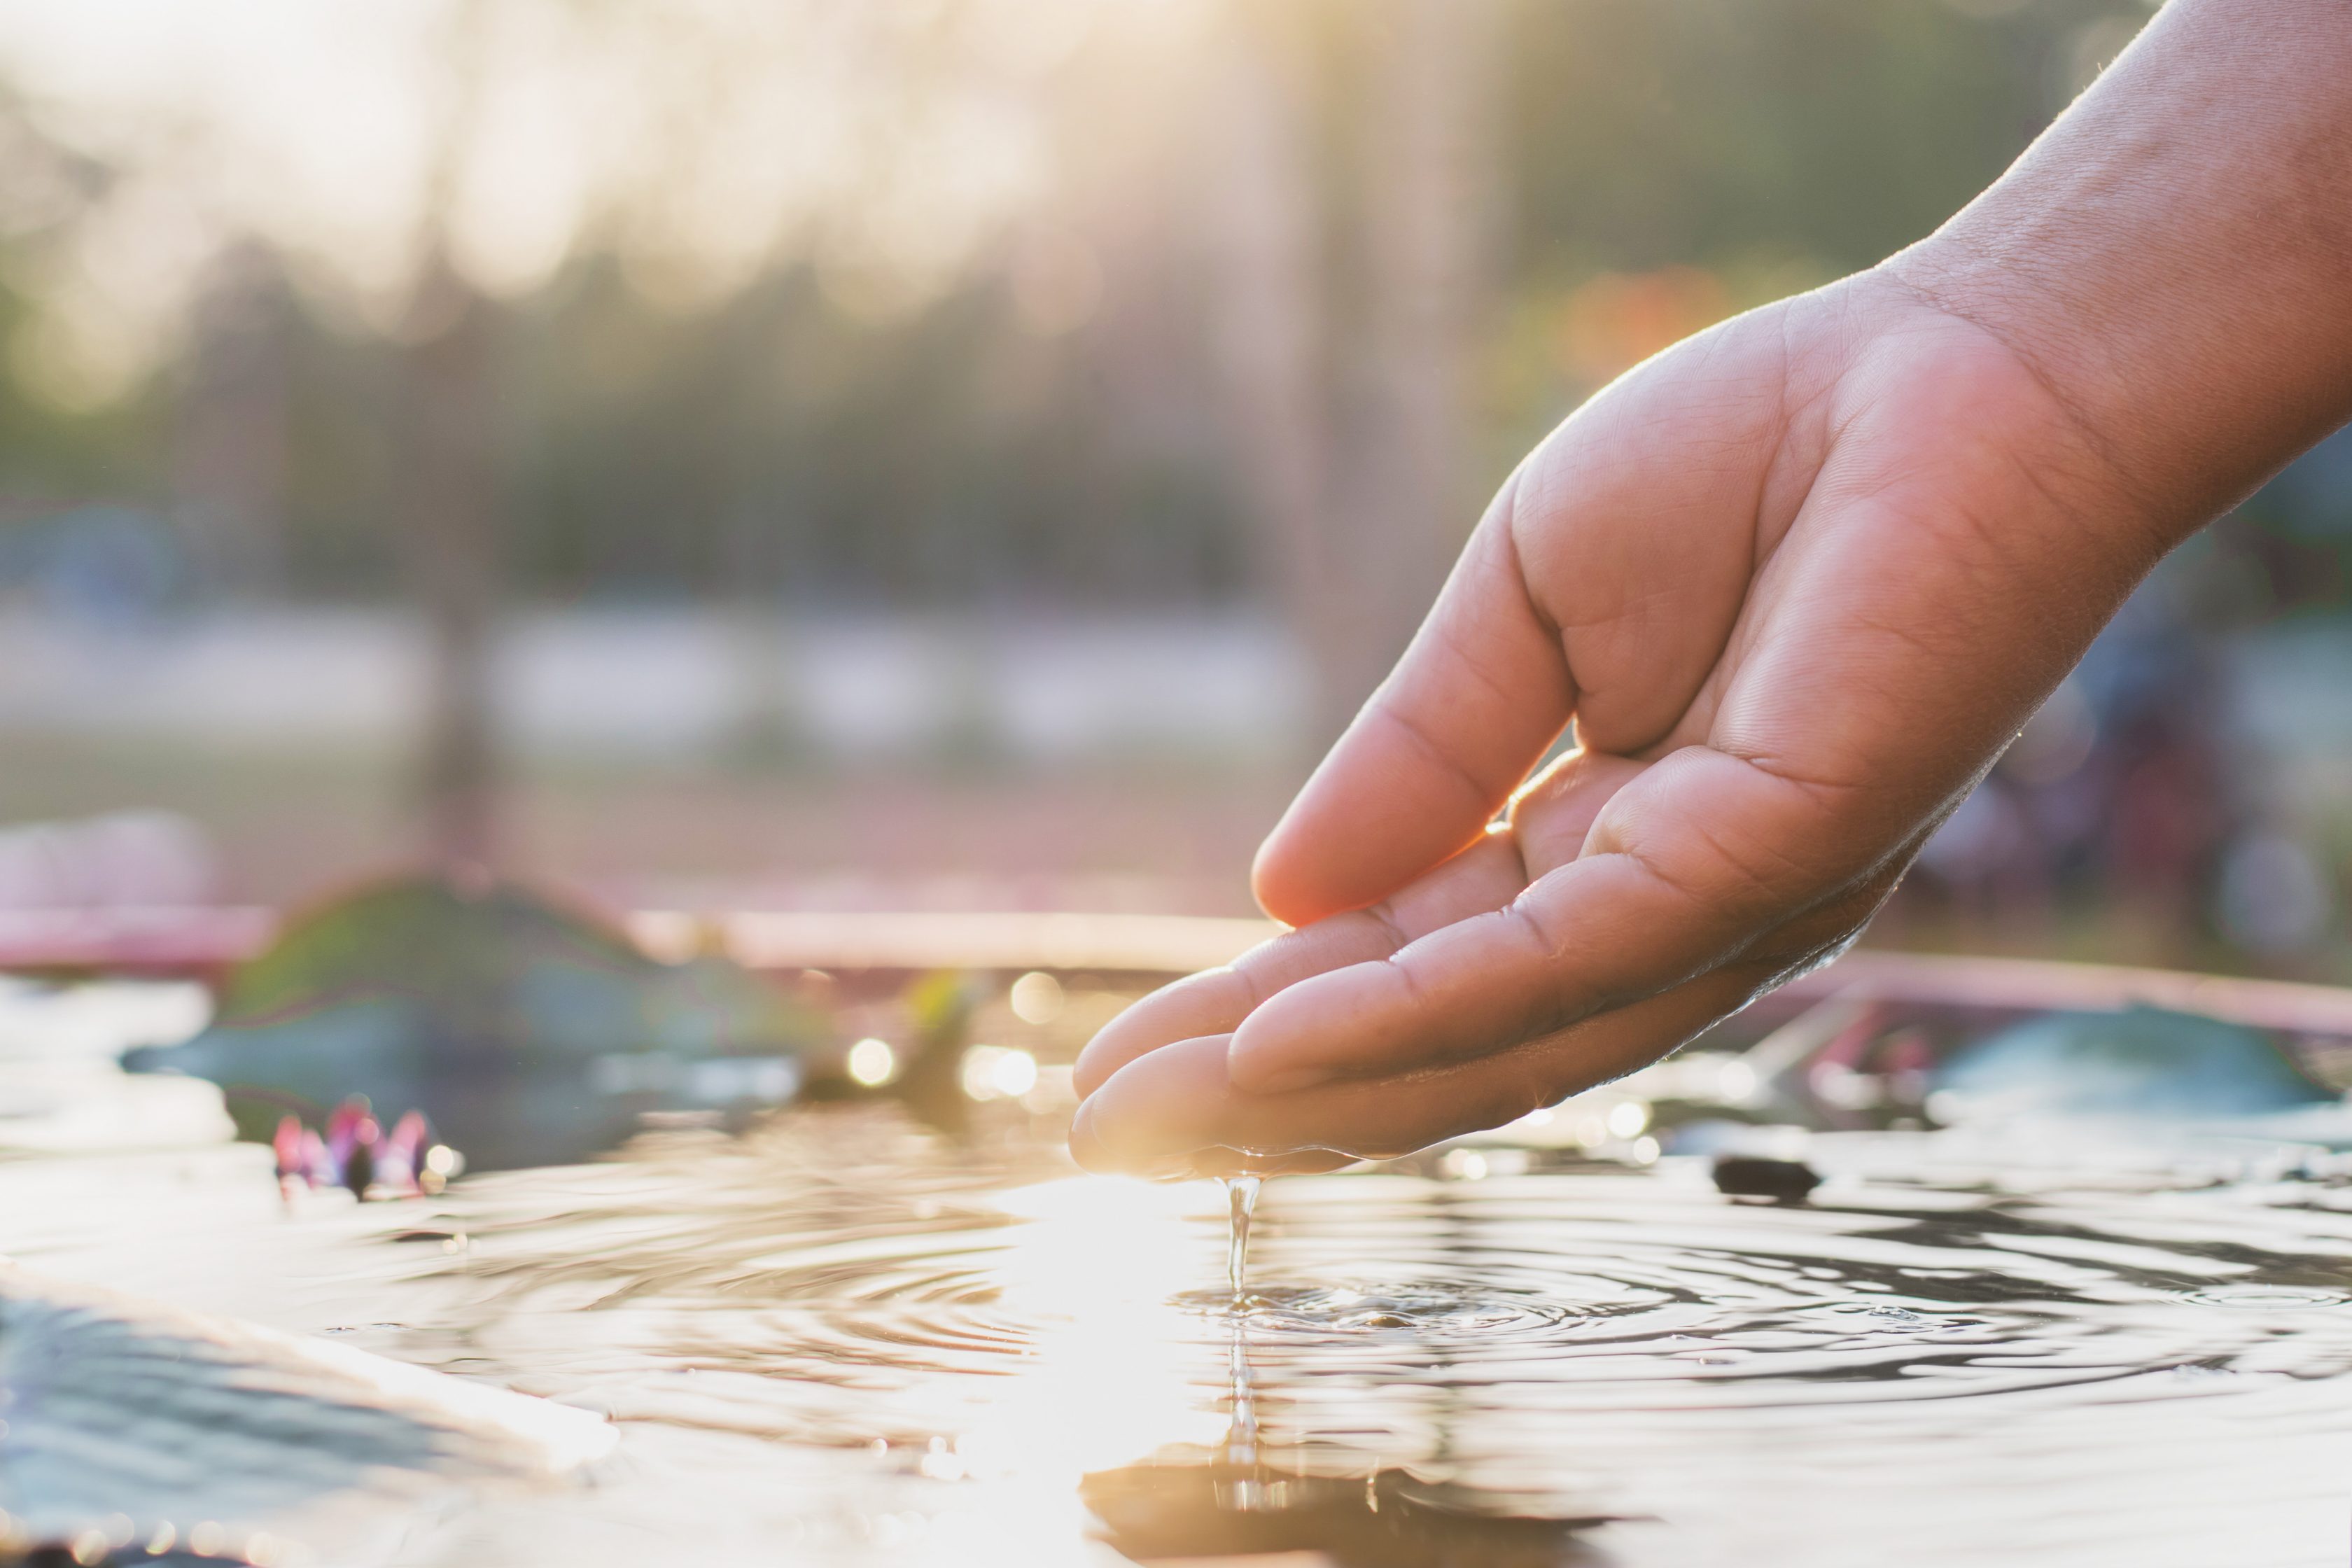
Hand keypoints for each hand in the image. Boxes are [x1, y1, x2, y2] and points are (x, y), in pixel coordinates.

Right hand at [1070, 268, 2172, 1176]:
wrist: (1957, 367)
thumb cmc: (1761, 460)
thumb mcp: (1526, 607)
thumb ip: (1419, 755)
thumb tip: (1275, 892)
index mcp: (1609, 846)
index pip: (1410, 961)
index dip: (1264, 1014)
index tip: (1123, 1061)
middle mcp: (1669, 910)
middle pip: (1440, 1037)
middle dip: (1264, 1092)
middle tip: (1095, 1137)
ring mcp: (1727, 902)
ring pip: (1495, 1035)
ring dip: (1312, 1082)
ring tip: (1150, 1116)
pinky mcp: (1775, 855)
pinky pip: (1570, 957)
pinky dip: (1419, 1005)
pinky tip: (1286, 1038)